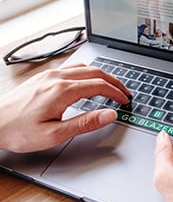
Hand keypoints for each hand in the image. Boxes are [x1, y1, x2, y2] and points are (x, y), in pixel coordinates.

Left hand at [0, 64, 130, 152]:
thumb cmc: (19, 130)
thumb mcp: (55, 134)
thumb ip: (85, 123)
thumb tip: (109, 115)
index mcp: (62, 91)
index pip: (99, 85)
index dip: (116, 93)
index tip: (125, 100)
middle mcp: (57, 78)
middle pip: (95, 72)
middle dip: (114, 81)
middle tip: (124, 91)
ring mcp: (49, 74)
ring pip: (84, 67)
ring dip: (102, 75)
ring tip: (111, 86)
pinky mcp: (44, 77)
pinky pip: (72, 68)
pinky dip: (88, 73)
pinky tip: (88, 81)